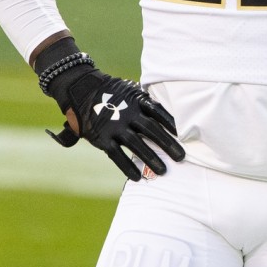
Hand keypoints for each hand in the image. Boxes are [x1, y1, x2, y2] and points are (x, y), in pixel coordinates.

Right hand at [36, 40, 184, 180]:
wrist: (81, 89)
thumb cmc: (111, 91)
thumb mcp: (130, 90)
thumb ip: (145, 101)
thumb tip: (168, 111)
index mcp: (137, 100)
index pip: (158, 111)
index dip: (172, 123)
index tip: (185, 134)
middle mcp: (128, 113)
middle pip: (151, 129)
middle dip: (168, 144)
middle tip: (182, 157)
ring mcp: (114, 126)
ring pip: (136, 144)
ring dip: (151, 157)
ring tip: (163, 171)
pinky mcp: (102, 138)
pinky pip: (117, 155)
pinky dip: (127, 166)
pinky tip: (137, 177)